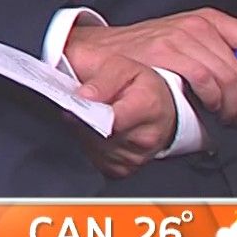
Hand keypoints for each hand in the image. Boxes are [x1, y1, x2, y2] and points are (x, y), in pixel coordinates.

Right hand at [63, 8, 236, 122]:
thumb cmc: (145, 51)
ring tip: (224, 116)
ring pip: (226, 74)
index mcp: (206, 19)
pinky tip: (208, 108)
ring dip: (231, 103)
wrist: (100, 52)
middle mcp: (195, 24)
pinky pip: (204, 77)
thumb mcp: (186, 39)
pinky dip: (212, 98)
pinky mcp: (165, 51)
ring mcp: (179, 37)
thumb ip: (221, 45)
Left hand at [75, 56, 176, 178]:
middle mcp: (146, 136)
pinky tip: (97, 132)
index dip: (88, 112)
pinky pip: (96, 161)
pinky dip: (91, 147)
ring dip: (85, 133)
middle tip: (81, 106)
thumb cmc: (140, 85)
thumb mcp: (121, 67)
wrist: (160, 105)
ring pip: (94, 149)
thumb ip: (101, 79)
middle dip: (82, 120)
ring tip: (92, 117)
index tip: (76, 103)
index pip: (113, 119)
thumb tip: (84, 96)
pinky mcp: (124, 170)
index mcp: (148, 105)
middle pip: (99, 135)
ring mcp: (136, 157)